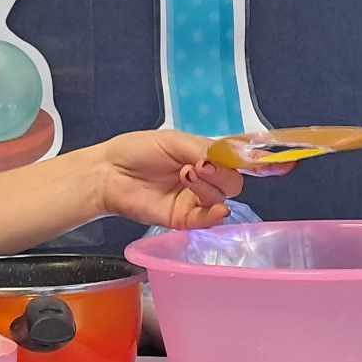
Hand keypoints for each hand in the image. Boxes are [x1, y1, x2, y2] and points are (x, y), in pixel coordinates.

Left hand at [98, 131, 253, 229]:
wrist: (108, 173)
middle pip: (231, 182)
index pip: (234, 160)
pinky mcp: (183, 219)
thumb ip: (205, 148)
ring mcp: (193, 200)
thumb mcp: (174, 141)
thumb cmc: (136, 151)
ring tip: (186, 175)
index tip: (254, 158)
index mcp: (203, 156)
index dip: (246, 159)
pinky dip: (215, 215)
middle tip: (200, 166)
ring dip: (208, 186)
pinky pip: (206, 221)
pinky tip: (215, 208)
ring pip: (220, 198)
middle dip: (221, 173)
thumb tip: (236, 156)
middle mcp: (203, 179)